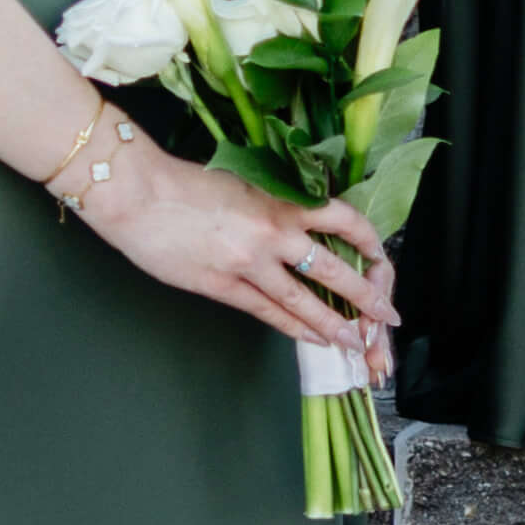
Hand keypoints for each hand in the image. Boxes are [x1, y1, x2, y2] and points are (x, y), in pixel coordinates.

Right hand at [70, 129, 399, 358]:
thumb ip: (274, 206)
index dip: (369, 243)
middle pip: (333, 269)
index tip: (381, 259)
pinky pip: (268, 312)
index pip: (343, 220)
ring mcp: (249, 263)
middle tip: (386, 316)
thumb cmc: (184, 184)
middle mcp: (273, 232)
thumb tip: (303, 228)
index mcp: (281, 200)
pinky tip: (311, 338)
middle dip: (365, 296)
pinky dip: (294, 328)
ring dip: (333, 324)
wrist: (138, 194)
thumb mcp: (243, 184)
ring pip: (304, 300)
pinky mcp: (222, 286)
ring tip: (353, 341)